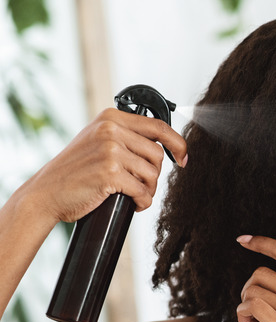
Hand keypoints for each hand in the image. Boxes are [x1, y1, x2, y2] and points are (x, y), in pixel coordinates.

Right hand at [23, 108, 186, 222]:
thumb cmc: (75, 171)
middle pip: (158, 154)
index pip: (159, 126)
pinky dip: (142, 202)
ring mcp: (110, 151)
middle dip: (155, 174)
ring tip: (135, 195)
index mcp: (110, 118)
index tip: (183, 158)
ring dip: (148, 190)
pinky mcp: (110, 174)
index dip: (178, 144)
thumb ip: (125, 136)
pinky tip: (133, 204)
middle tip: (142, 185)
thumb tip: (164, 145)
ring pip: (152, 174)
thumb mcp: (97, 141)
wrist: (45, 193)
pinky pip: (142, 191)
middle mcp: (110, 130)